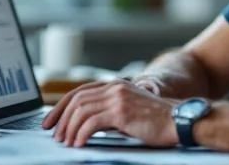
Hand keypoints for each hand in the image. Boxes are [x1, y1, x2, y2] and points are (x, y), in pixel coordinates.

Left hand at [42, 80, 177, 147]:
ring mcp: (117, 98)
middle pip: (76, 100)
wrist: (178, 120)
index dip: (60, 107)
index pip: (78, 92)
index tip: (50, 122)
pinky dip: (81, 134)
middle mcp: (114, 87)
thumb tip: (85, 124)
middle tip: (55, 136)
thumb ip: (109, 110)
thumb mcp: (129, 109)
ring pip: (81, 111)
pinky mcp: (121, 112)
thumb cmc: (156, 120)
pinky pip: (91, 122)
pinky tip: (79, 143)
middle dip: (61, 119)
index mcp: (114, 85)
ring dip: (69, 128)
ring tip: (67, 142)